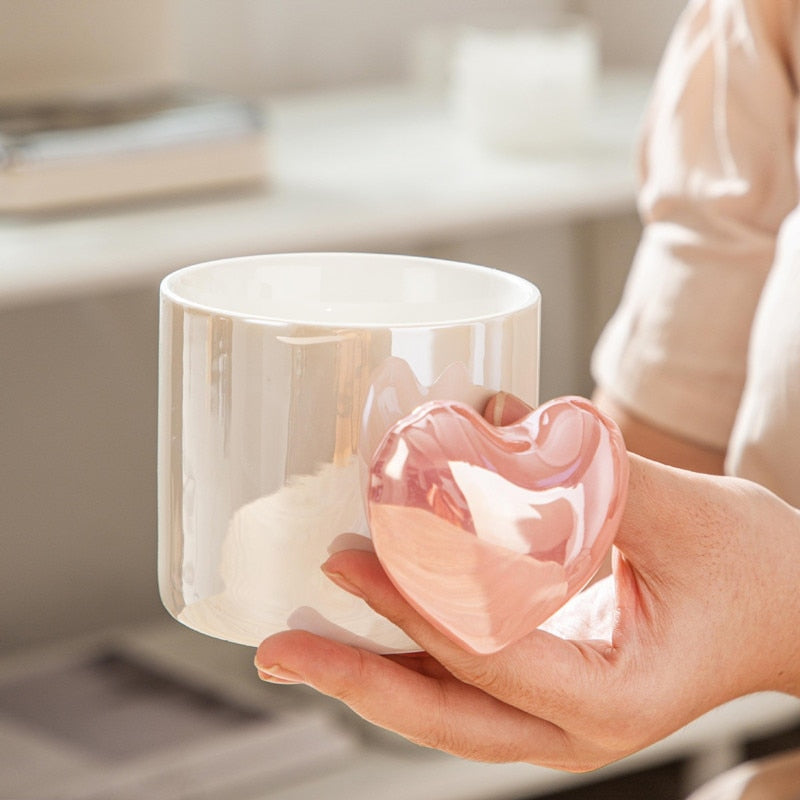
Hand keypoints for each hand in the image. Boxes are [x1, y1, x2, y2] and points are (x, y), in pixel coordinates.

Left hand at [255, 396, 799, 770]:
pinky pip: (459, 681)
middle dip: (358, 681)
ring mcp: (555, 717)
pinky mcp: (544, 687)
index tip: (351, 561)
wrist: (784, 607)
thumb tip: (494, 422)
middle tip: (281, 647)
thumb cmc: (753, 571)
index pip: (490, 659)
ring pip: (443, 709)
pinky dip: (406, 654)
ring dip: (369, 674)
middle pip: (445, 714)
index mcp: (614, 695)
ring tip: (295, 645)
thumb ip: (590, 468)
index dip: (414, 610)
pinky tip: (362, 625)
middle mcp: (576, 727)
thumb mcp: (684, 513)